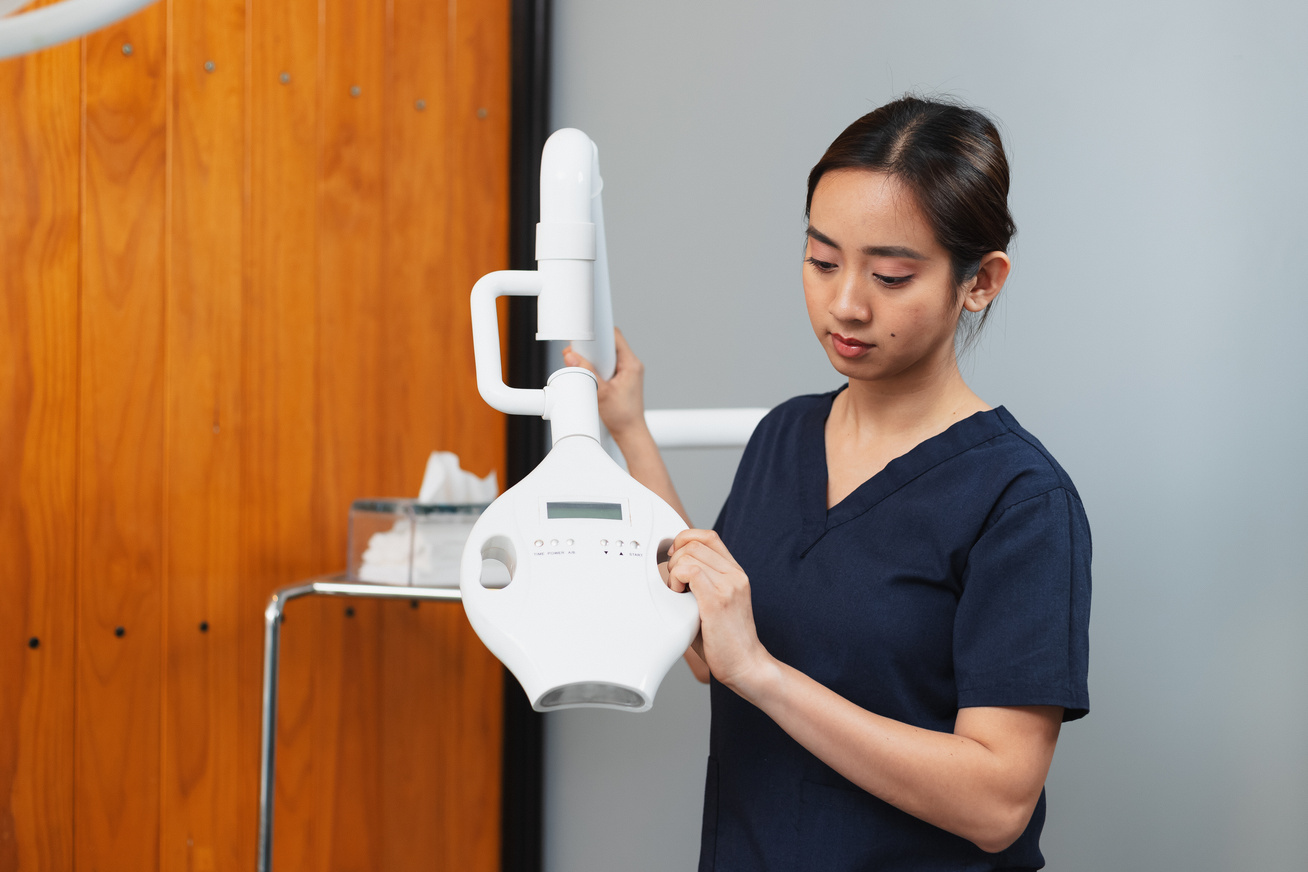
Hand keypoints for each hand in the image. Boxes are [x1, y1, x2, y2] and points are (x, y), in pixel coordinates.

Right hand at [562, 327, 646, 439]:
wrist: (629, 432)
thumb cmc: (623, 416)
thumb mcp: (601, 393)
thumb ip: (586, 372)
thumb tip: (572, 357)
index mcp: (631, 363)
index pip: (614, 335)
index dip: (598, 332)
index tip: (584, 334)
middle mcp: (631, 364)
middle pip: (608, 343)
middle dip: (591, 347)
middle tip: (578, 353)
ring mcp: (626, 371)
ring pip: (605, 354)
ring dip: (592, 358)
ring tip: (583, 366)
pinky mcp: (620, 378)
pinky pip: (606, 365)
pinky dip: (595, 367)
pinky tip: (589, 376)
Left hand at [666, 529, 771, 690]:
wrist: (746, 665)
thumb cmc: (725, 640)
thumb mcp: (716, 602)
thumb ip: (701, 583)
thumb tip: (669, 571)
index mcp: (735, 573)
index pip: (708, 536)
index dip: (685, 539)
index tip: (673, 557)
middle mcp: (735, 575)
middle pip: (694, 542)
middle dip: (674, 558)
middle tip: (674, 582)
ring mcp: (729, 585)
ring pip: (689, 554)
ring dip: (674, 571)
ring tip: (677, 593)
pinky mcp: (717, 600)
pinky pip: (689, 571)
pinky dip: (676, 580)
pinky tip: (679, 597)